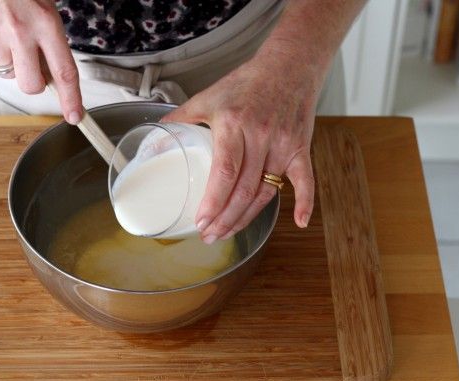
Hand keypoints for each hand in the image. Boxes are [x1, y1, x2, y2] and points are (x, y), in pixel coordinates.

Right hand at [0, 0, 82, 122]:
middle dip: (34, 82)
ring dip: (10, 59)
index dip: (71, 99)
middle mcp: (19, 33)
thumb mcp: (45, 4)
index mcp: (45, 23)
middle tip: (32, 63)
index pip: (64, 72)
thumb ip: (50, 36)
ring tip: (7, 30)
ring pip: (6, 71)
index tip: (75, 116)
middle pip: (31, 85)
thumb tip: (53, 69)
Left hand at [162, 50, 322, 242]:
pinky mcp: (301, 148)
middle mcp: (260, 136)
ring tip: (228, 232)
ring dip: (247, 217)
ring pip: (266, 192)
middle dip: (225, 219)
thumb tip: (153, 139)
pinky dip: (305, 201)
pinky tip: (300, 223)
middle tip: (209, 235)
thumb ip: (181, 118)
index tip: (200, 222)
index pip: (224, 172)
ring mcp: (283, 144)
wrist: (288, 66)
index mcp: (233, 124)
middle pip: (243, 189)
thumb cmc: (246, 82)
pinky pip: (305, 179)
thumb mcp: (208, 96)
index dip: (213, 202)